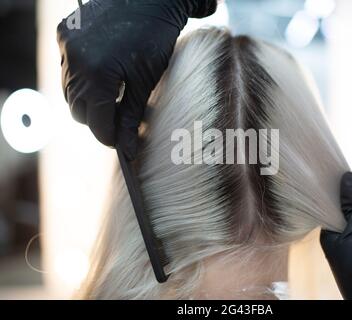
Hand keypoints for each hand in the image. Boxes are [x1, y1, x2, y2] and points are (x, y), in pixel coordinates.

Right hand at [57, 0, 216, 159]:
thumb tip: (127, 151)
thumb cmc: (155, 40)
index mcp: (98, 75)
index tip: (121, 143)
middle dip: (98, 119)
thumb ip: (132, 117)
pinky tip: (100, 72)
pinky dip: (81, 77)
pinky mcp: (63, 33)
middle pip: (78, 109)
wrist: (149, 0)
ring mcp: (66, 45)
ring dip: (87, 99)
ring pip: (69, 90)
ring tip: (111, 95)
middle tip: (118, 119)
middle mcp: (75, 61)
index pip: (96, 122)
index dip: (109, 137)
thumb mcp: (145, 83)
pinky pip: (66, 67)